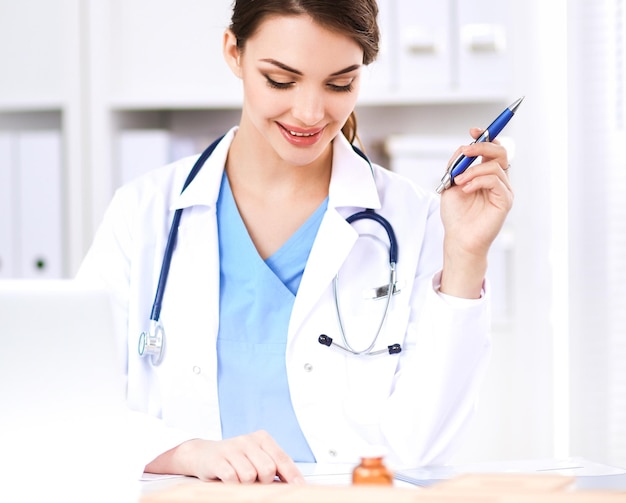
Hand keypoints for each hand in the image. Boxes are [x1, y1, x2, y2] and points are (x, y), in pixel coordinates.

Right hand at [145, 430, 304, 483]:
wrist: (202, 454)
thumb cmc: (235, 460)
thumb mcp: (256, 458)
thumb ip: (274, 467)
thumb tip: (294, 484)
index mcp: (262, 438)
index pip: (282, 459)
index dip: (292, 476)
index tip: (300, 489)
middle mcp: (248, 440)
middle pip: (267, 470)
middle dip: (264, 482)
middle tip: (255, 482)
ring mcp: (232, 448)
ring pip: (249, 476)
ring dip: (245, 484)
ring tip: (238, 479)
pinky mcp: (218, 459)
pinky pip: (232, 479)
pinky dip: (232, 485)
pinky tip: (229, 481)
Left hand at [439, 128, 513, 297]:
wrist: (458, 238)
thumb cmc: (455, 215)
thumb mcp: (450, 184)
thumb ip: (457, 166)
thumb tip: (464, 148)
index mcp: (486, 174)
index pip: (493, 149)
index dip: (486, 136)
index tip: (474, 130)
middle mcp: (498, 180)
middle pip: (500, 151)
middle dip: (482, 146)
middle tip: (466, 151)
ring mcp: (503, 190)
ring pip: (495, 165)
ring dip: (473, 169)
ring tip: (459, 181)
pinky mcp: (505, 200)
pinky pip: (494, 180)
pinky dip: (477, 180)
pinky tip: (465, 189)